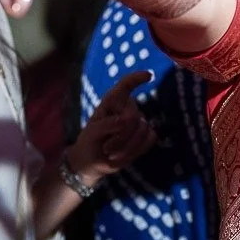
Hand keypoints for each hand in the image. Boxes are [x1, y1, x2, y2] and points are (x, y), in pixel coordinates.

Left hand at [69, 70, 156, 185]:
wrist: (91, 164)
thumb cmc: (89, 143)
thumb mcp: (91, 133)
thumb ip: (107, 125)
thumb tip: (126, 121)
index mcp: (111, 102)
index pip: (125, 86)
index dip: (136, 79)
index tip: (148, 76)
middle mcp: (126, 109)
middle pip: (133, 117)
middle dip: (121, 137)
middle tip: (106, 149)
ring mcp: (137, 123)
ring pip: (143, 130)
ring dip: (126, 147)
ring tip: (111, 154)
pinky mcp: (145, 136)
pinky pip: (151, 139)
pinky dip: (137, 150)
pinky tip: (124, 156)